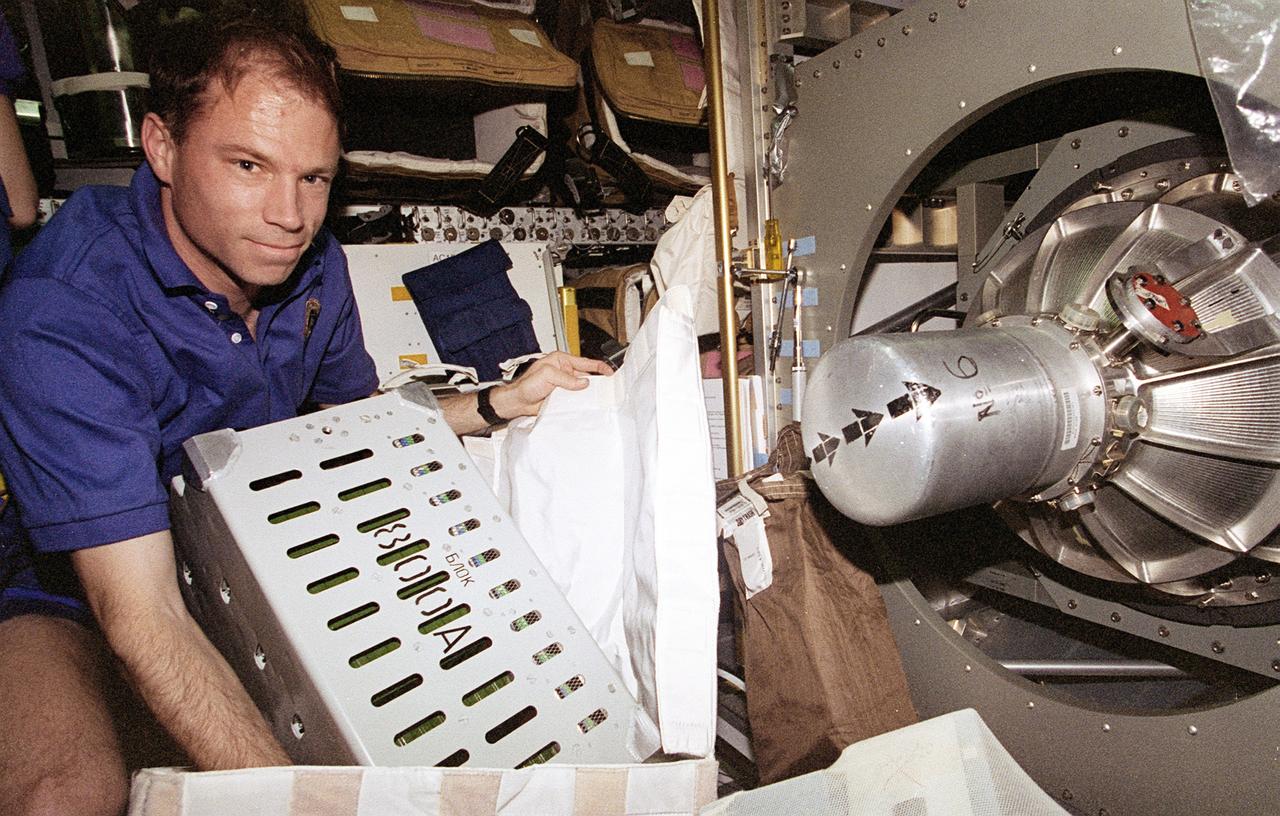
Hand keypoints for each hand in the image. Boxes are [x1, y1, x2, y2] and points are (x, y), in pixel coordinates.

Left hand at [489, 352, 611, 418]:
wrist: (517, 401)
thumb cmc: (526, 384)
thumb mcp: (547, 375)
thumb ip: (566, 378)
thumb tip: (583, 382)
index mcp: (561, 361)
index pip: (584, 362)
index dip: (598, 367)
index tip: (609, 372)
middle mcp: (563, 372)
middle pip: (586, 376)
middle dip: (596, 381)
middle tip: (607, 386)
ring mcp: (564, 385)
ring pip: (582, 389)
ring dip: (588, 393)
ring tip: (598, 397)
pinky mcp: (562, 397)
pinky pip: (575, 399)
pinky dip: (581, 402)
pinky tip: (585, 405)